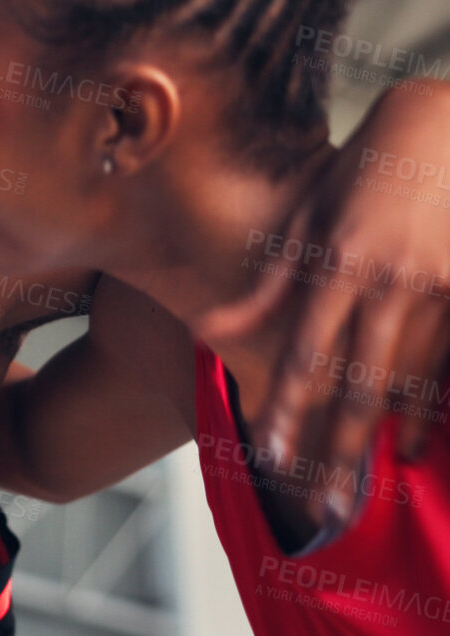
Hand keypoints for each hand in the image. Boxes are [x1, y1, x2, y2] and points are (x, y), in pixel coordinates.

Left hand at [209, 83, 449, 528]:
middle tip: (325, 507)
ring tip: (365, 493)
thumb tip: (209, 327)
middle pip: (361, 382)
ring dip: (385, 440)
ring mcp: (440, 288)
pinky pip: (449, 362)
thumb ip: (267, 284)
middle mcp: (392, 284)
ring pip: (410, 380)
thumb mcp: (307, 219)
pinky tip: (419, 446)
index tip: (271, 452)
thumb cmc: (363, 172)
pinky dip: (434, 408)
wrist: (448, 128)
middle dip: (340, 450)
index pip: (308, 351)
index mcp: (343, 265)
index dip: (288, 405)